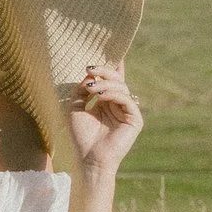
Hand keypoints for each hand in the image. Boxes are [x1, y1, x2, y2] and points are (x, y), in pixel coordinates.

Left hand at [64, 61, 140, 179]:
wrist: (89, 159)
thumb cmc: (81, 137)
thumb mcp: (75, 108)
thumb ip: (81, 90)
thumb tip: (89, 74)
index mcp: (107, 103)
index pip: (111, 81)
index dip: (110, 67)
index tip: (104, 53)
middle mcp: (119, 105)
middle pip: (117, 81)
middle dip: (104, 72)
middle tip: (90, 68)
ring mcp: (128, 112)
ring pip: (122, 88)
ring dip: (105, 84)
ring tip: (91, 88)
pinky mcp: (135, 120)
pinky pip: (127, 100)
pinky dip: (114, 95)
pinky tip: (101, 97)